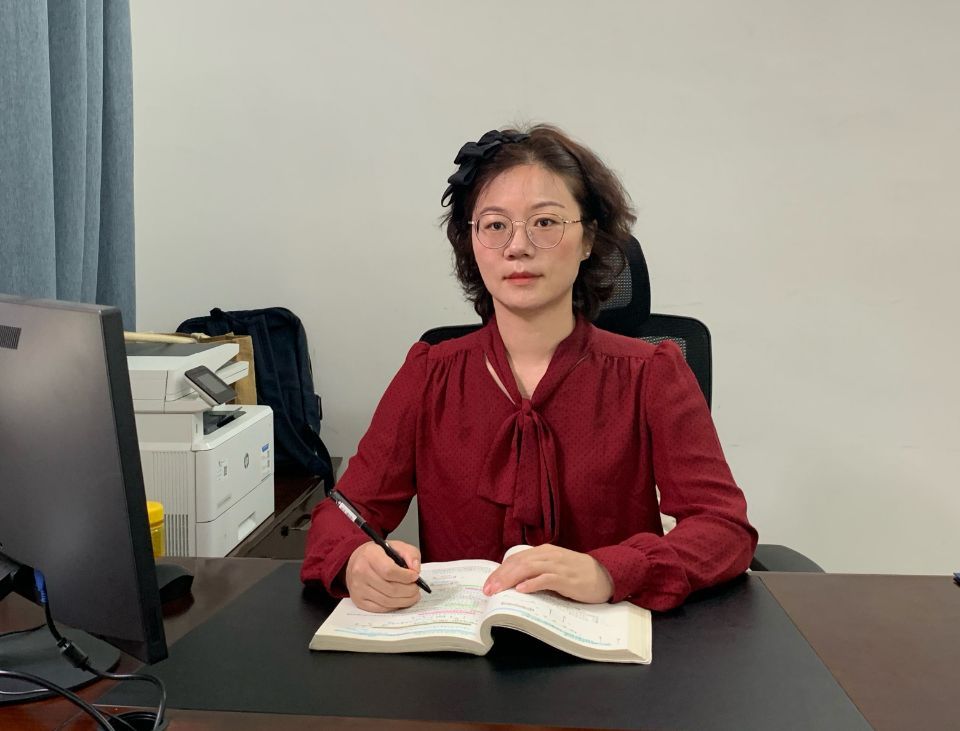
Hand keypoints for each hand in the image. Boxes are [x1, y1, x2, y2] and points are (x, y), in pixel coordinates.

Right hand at [345, 540, 422, 612]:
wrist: (358, 561)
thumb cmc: (379, 554)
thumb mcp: (397, 546)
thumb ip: (410, 554)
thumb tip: (415, 570)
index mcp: (370, 555)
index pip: (389, 571)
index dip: (406, 576)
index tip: (415, 577)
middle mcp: (360, 572)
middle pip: (390, 589)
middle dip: (409, 591)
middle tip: (417, 589)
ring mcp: (358, 588)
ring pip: (387, 601)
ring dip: (404, 600)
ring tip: (412, 596)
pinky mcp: (358, 600)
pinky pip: (381, 608)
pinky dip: (394, 606)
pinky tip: (400, 600)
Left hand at [482, 544, 613, 603]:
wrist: (605, 574)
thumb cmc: (577, 574)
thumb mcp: (554, 569)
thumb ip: (537, 571)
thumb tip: (514, 583)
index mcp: (544, 552)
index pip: (516, 559)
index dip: (500, 571)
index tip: (488, 584)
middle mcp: (549, 555)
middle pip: (519, 563)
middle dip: (500, 576)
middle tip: (488, 590)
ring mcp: (558, 565)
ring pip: (529, 568)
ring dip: (510, 579)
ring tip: (498, 590)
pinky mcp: (567, 578)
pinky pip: (546, 578)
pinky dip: (532, 583)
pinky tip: (521, 590)